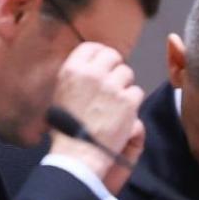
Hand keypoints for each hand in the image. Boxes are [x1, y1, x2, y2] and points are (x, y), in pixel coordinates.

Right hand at [47, 43, 144, 181]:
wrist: (79, 151)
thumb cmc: (66, 126)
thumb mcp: (62, 93)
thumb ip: (76, 76)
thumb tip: (90, 66)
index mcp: (72, 69)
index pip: (91, 47)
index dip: (100, 53)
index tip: (103, 62)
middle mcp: (92, 74)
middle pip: (112, 56)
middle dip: (115, 67)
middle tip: (113, 81)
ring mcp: (112, 87)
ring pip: (127, 73)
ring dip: (124, 84)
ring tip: (117, 99)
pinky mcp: (128, 101)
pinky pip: (137, 92)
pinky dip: (132, 101)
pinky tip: (123, 112)